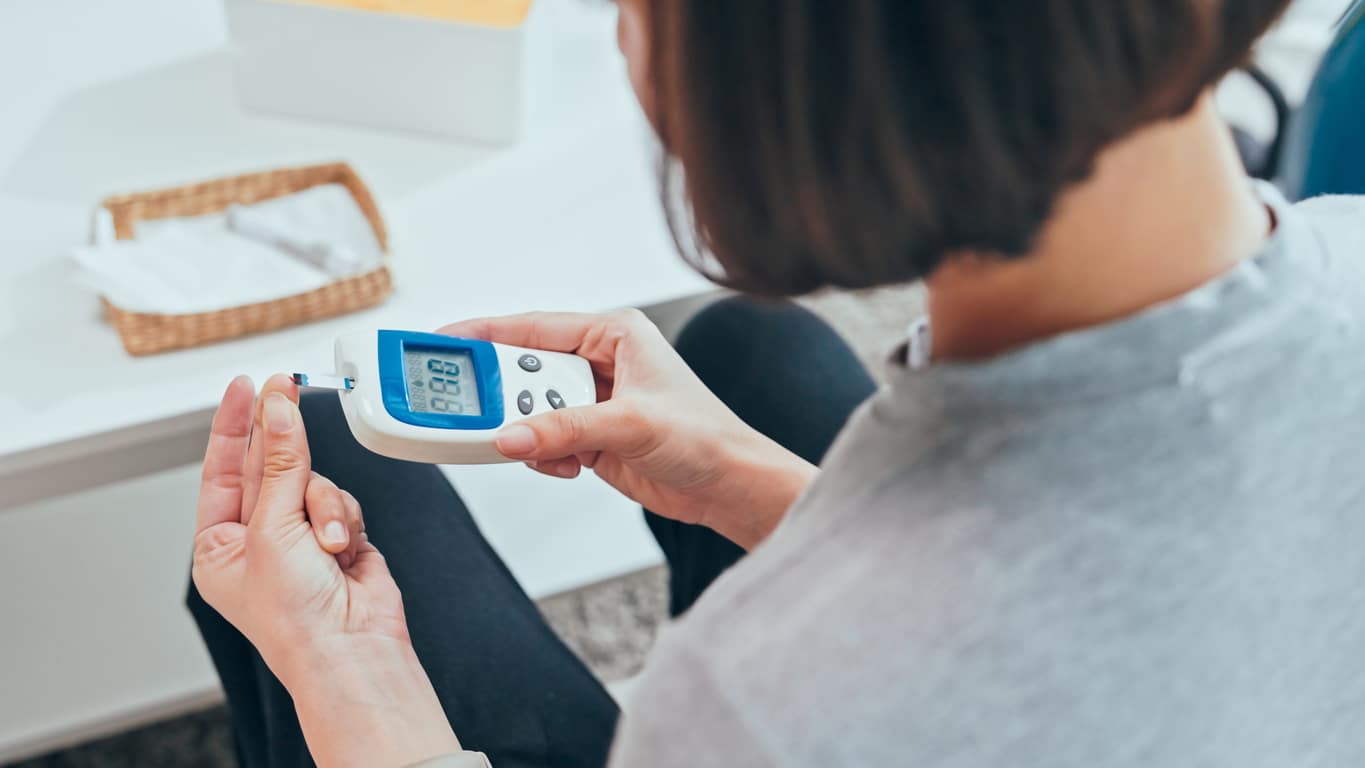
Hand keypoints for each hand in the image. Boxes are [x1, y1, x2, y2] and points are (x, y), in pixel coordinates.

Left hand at [193, 374, 459, 766]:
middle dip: (284, 447)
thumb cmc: (295, 619)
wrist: (351, 650)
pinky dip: (346, 520)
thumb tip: (278, 411)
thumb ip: (279, 463)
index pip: (221, 469)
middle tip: (288, 390)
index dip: (233, 424)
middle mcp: (259, 541)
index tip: (246, 385)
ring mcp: (301, 540)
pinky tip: (345, 550)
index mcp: (220, 547)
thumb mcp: (274, 529)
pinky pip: (342, 502)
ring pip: (314, 482)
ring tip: (327, 542)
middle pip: (271, 468)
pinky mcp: (340, 539)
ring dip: (324, 505)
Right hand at [439, 309, 815, 548]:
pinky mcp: (590, 436)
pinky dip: (546, 455)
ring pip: (529, 410)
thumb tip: (509, 436)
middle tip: (480, 417)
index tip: (439, 343)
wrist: (729, 486)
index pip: (531, 328)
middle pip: (523, 371)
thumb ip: (564, 429)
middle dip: (506, 399)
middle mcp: (599, 361)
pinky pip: (544, 440)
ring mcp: (593, 400)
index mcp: (613, 333)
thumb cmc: (705, 437)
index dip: (481, 335)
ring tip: (551, 451)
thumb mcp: (630, 425)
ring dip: (531, 433)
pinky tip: (572, 466)